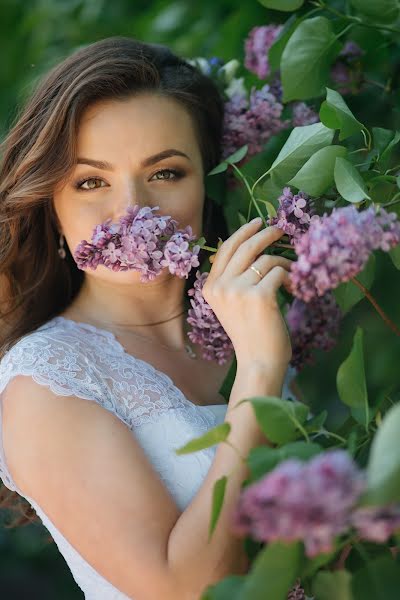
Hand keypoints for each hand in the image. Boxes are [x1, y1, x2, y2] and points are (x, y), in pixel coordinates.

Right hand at [202, 219, 292, 369]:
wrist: (258, 362)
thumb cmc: (249, 334)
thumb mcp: (231, 304)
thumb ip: (234, 279)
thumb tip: (253, 247)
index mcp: (210, 287)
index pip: (225, 250)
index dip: (242, 233)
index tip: (257, 223)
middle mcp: (221, 286)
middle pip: (245, 247)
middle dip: (265, 234)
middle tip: (280, 230)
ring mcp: (239, 290)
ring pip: (266, 259)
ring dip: (283, 263)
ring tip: (289, 274)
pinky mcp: (260, 296)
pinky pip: (279, 272)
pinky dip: (289, 277)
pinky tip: (292, 288)